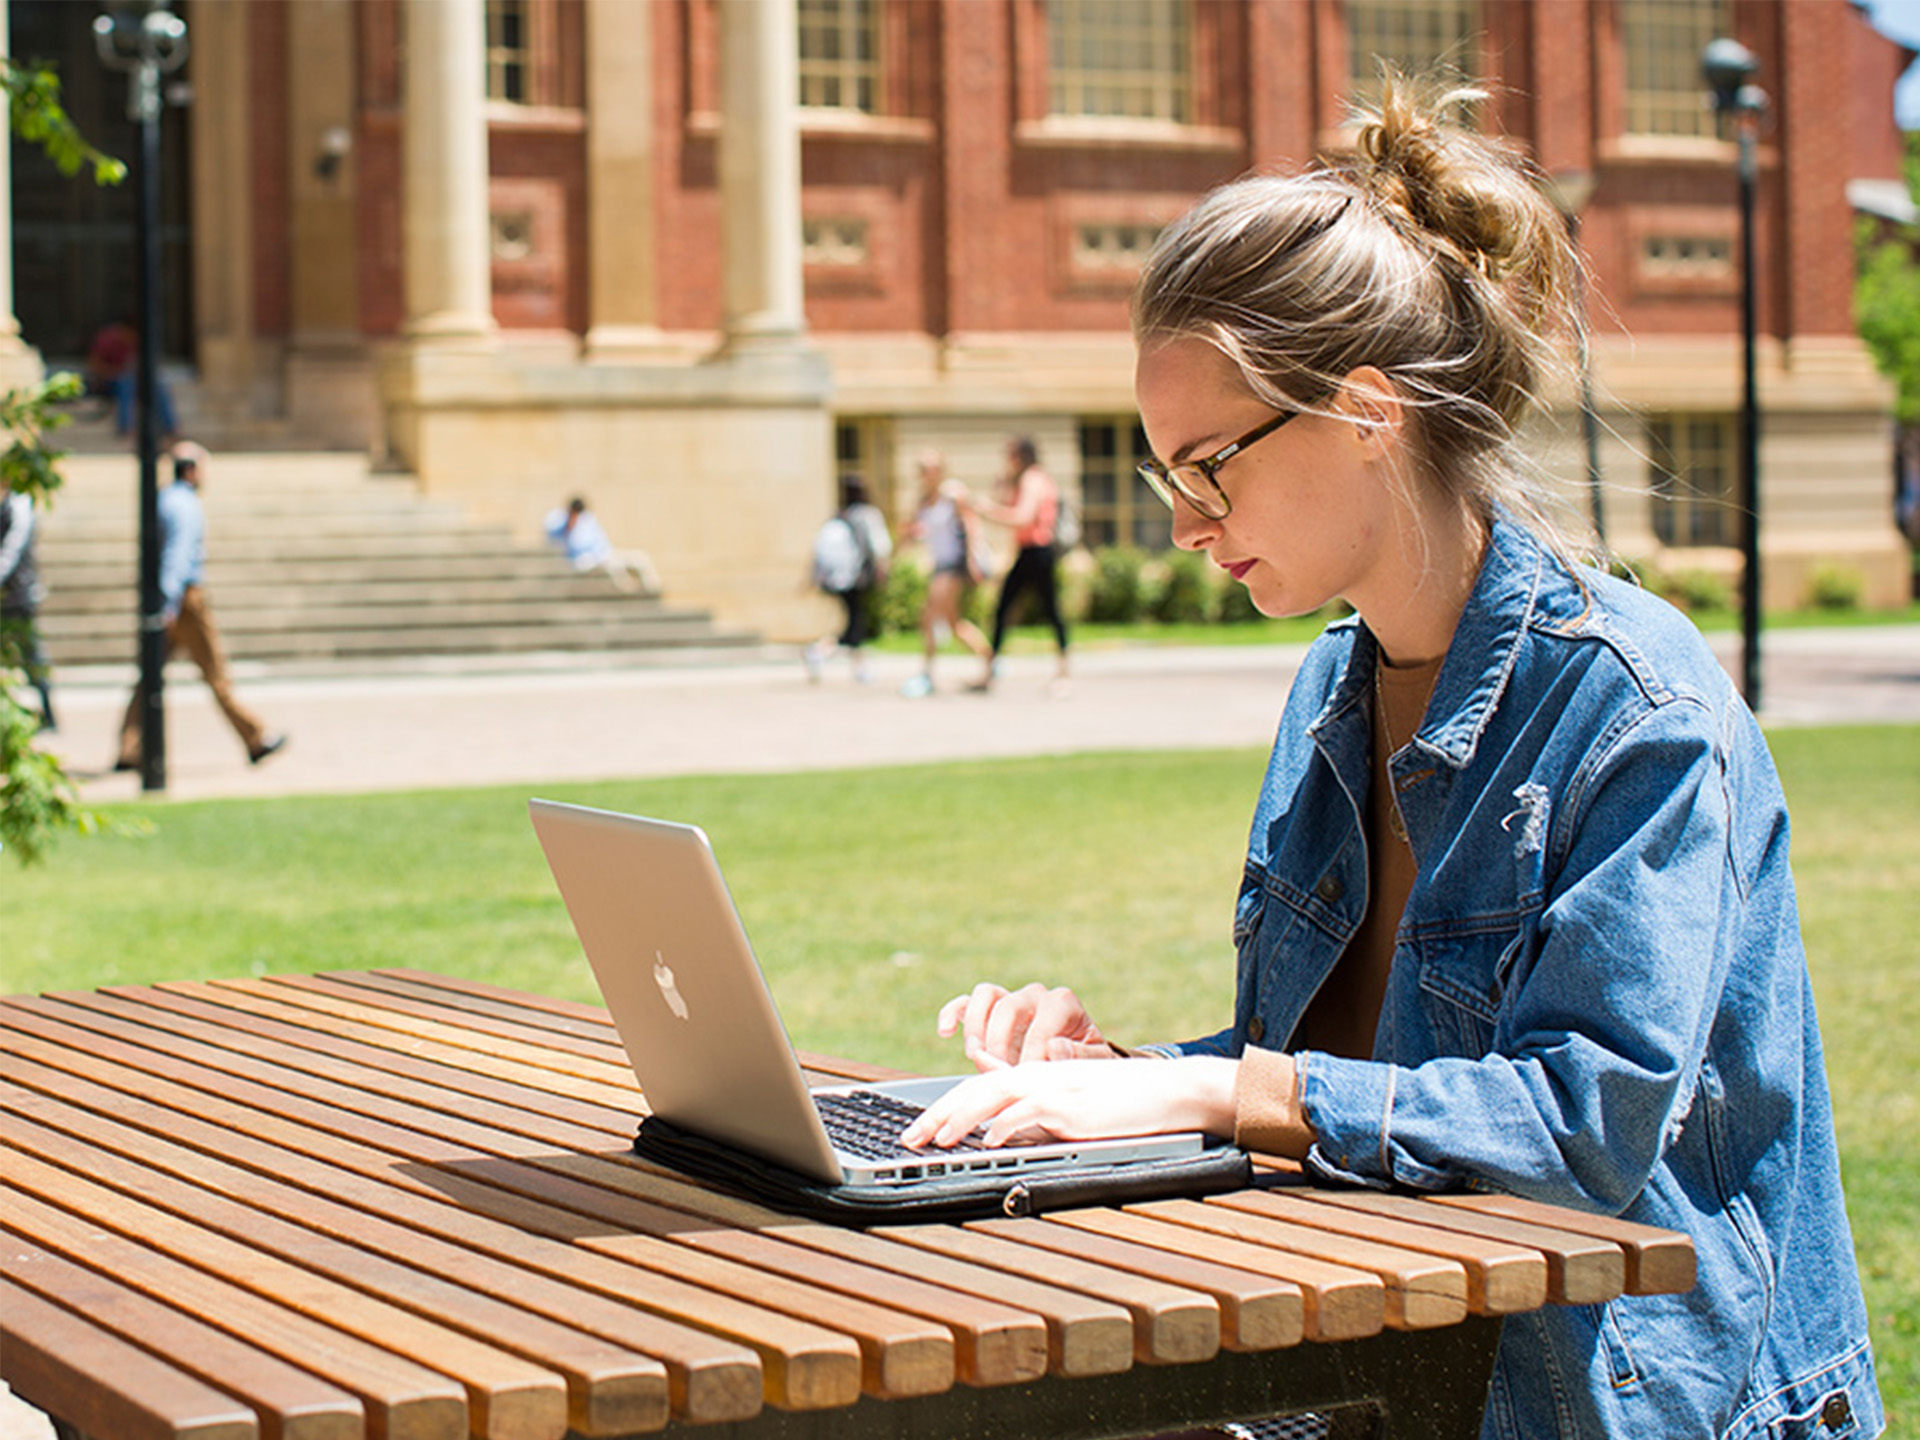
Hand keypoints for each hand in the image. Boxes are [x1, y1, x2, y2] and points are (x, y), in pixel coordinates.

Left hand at [900, 1054, 1238, 1149]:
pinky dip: (1006, 1126)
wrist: (1171, 1093)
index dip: (942, 1108)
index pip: (977, 1088)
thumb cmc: (1123, 1106)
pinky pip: (1031, 1113)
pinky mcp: (1074, 1108)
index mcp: (1035, 1076)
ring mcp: (1056, 1090)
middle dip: (936, 1116)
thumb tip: (1002, 1142)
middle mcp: (1039, 1077)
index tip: (917, 1132)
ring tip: (935, 1140)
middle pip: (974, 1090)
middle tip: (907, 1141)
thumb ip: (1037, 1122)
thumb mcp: (1070, 1114)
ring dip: (961, 1119)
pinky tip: (988, 1141)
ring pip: (994, 1097)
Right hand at [937, 982, 1116, 1068]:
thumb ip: (1078, 1056)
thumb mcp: (1093, 1064)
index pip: (1043, 1020)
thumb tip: (1055, 1048)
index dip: (1033, 1051)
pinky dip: (952, 1013)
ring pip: (985, 996)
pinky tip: (946, 1032)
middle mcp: (1035, 996)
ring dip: (976, 1027)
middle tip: (999, 1071)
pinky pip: (965, 1003)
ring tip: (976, 1055)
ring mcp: (1009, 1002)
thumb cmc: (1083, 1064)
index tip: (1028, 1078)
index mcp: (1062, 1004)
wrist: (1072, 1066)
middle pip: (1010, 1005)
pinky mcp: (988, 1014)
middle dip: (1002, 1042)